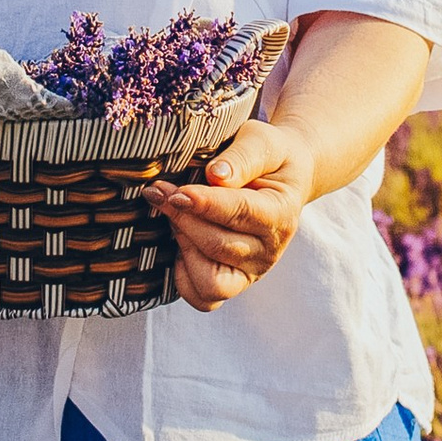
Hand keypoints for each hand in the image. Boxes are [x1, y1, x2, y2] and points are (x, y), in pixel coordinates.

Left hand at [150, 119, 315, 314]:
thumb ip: (242, 157)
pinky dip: (184, 277)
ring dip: (184, 247)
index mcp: (281, 213)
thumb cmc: (269, 157)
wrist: (283, 177)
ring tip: (175, 216)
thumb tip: (215, 176)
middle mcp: (270, 251)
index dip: (204, 204)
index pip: (240, 213)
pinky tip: (181, 243)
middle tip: (159, 191)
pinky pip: (203, 298)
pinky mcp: (234, 283)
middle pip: (217, 246)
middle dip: (183, 218)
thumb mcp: (262, 142)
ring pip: (210, 281)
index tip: (175, 191)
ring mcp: (252, 272)